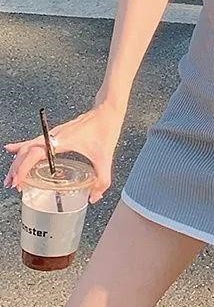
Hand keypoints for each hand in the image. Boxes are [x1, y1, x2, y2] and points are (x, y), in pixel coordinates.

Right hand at [3, 103, 124, 203]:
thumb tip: (94, 197)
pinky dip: (23, 147)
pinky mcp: (58, 133)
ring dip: (19, 161)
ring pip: (29, 146)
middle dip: (16, 169)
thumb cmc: (105, 128)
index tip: (17, 182)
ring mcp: (55, 133)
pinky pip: (36, 141)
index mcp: (62, 141)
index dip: (23, 168)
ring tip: (13, 177)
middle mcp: (54, 136)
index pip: (34, 153)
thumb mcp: (105, 157)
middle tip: (13, 185)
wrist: (108, 109)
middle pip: (26, 151)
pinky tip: (13, 150)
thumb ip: (102, 179)